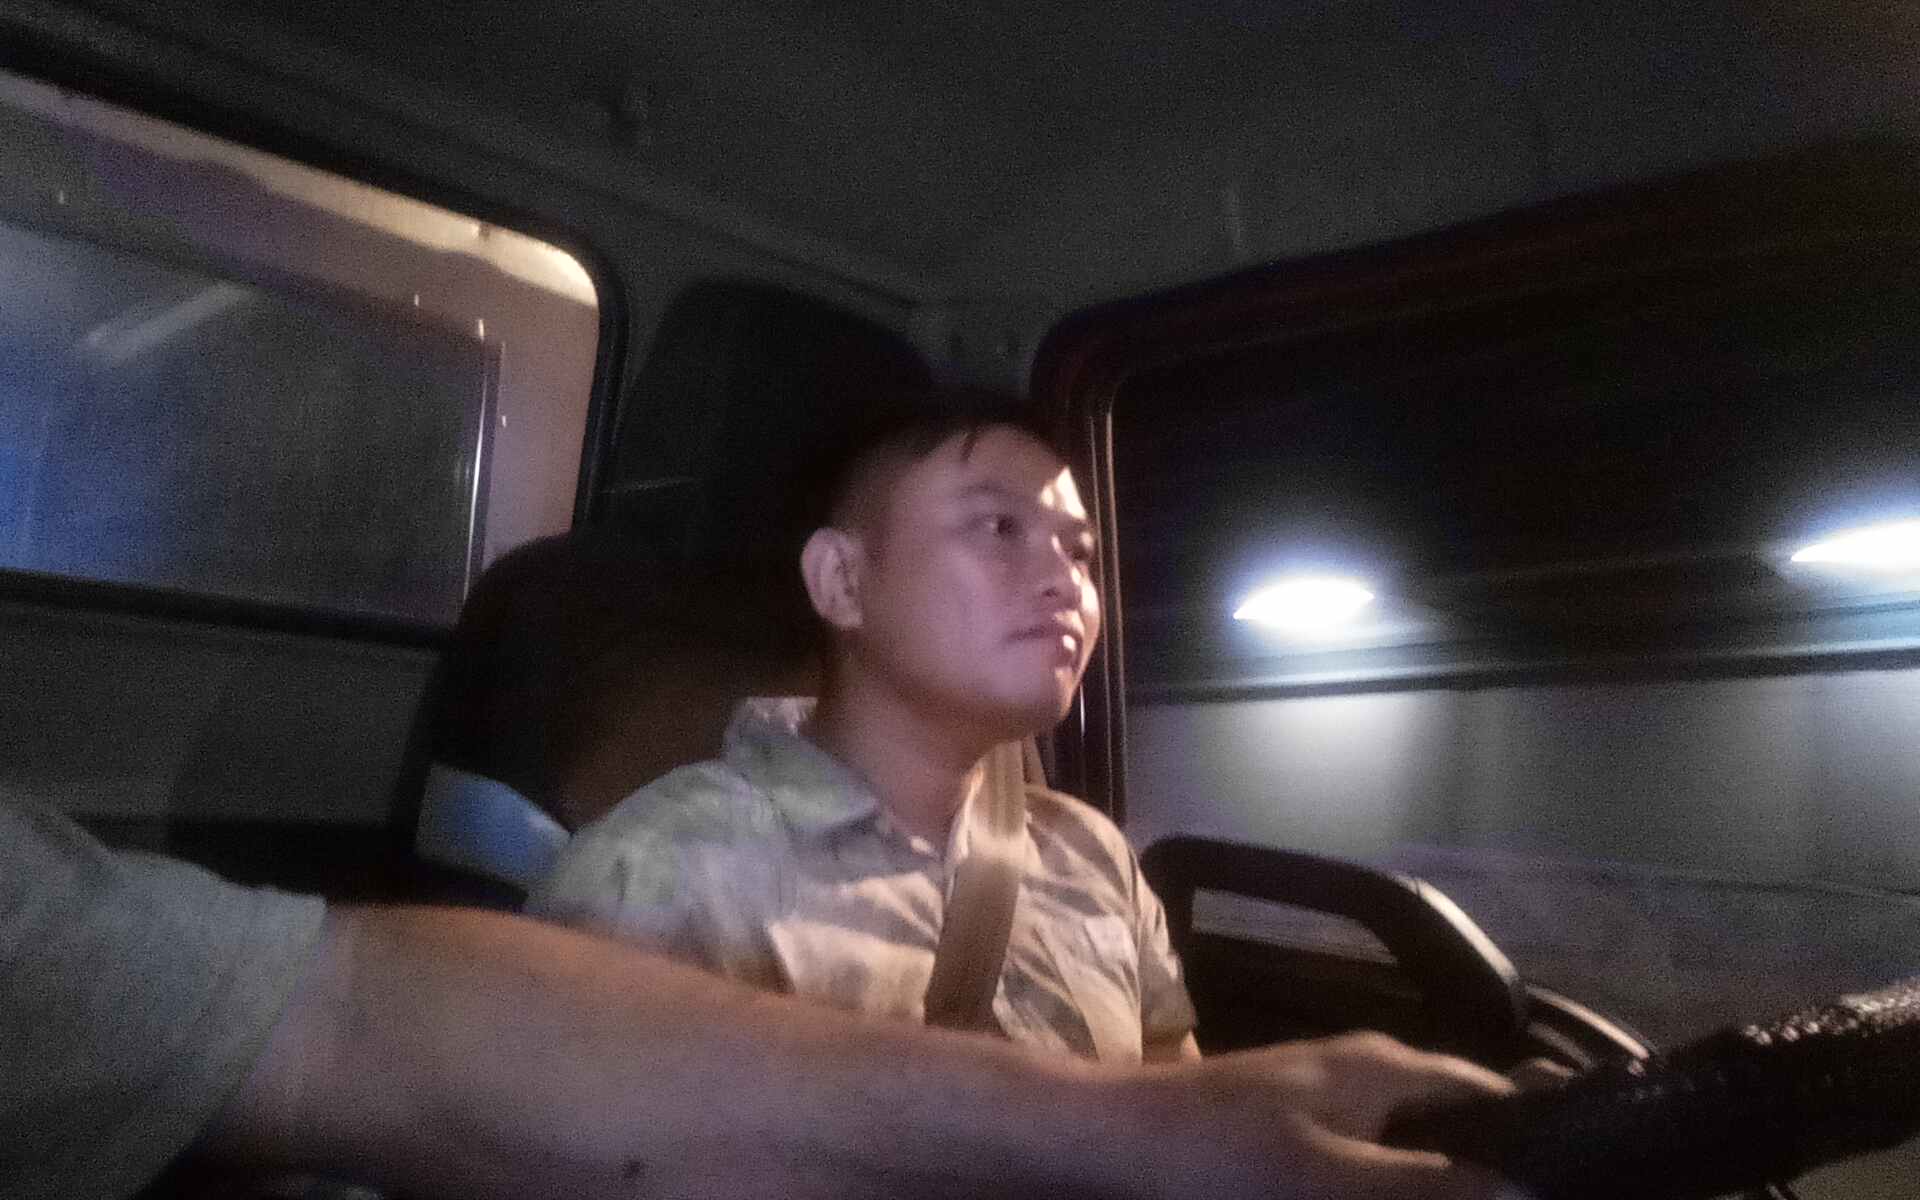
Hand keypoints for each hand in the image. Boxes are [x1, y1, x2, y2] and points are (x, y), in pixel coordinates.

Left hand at [1124, 1032, 1527, 1199]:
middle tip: (1521, 1196)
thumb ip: (1429, 1185)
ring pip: (1407, 1140)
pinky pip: (1364, 1153)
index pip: (1491, 1092)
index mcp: (1386, 1070)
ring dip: (1432, 1175)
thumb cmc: (1220, 1158)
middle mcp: (1364, 1071)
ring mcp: (1324, 1096)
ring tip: (1467, 1197)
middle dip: (1483, 1163)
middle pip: (1453, 1118)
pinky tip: (1385, 1197)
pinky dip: (1384, 1178)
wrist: (1107, 1143)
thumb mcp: (1332, 1182)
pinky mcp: (1290, 1128)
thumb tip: (1527, 1185)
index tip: (1571, 1176)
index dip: (1536, 1133)